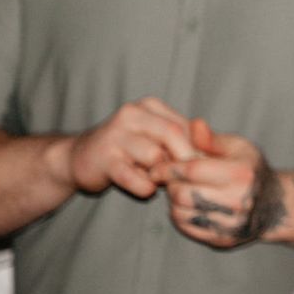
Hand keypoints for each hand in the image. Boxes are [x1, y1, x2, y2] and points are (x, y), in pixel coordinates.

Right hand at [63, 98, 195, 198]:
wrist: (80, 158)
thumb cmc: (128, 150)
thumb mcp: (156, 138)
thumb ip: (182, 138)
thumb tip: (213, 149)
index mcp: (149, 106)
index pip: (184, 125)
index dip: (197, 149)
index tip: (203, 168)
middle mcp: (132, 114)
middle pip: (173, 134)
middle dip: (184, 159)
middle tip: (188, 179)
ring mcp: (115, 135)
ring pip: (154, 156)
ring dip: (161, 174)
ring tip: (157, 179)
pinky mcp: (103, 158)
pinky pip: (133, 177)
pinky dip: (143, 186)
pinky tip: (144, 187)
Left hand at [165, 118, 272, 247]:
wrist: (273, 206)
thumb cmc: (249, 170)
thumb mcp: (238, 148)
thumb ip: (211, 139)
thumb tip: (194, 125)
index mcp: (242, 173)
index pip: (192, 170)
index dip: (169, 168)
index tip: (157, 167)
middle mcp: (238, 201)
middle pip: (183, 194)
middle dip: (171, 184)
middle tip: (172, 178)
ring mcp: (231, 223)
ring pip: (181, 213)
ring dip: (174, 200)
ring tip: (182, 190)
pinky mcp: (222, 239)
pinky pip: (187, 227)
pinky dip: (180, 215)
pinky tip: (188, 205)